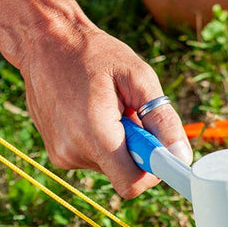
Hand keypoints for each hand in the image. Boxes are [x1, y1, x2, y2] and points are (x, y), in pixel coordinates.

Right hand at [19, 23, 191, 196]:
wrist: (45, 42)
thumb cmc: (94, 54)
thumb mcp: (138, 77)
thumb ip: (163, 119)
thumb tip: (182, 156)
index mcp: (94, 134)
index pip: (131, 184)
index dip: (154, 172)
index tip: (163, 152)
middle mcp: (72, 151)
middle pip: (124, 174)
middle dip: (138, 150)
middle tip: (130, 114)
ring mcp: (61, 154)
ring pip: (111, 166)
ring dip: (119, 143)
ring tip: (108, 108)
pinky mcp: (57, 153)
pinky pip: (94, 158)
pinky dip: (103, 141)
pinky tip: (93, 113)